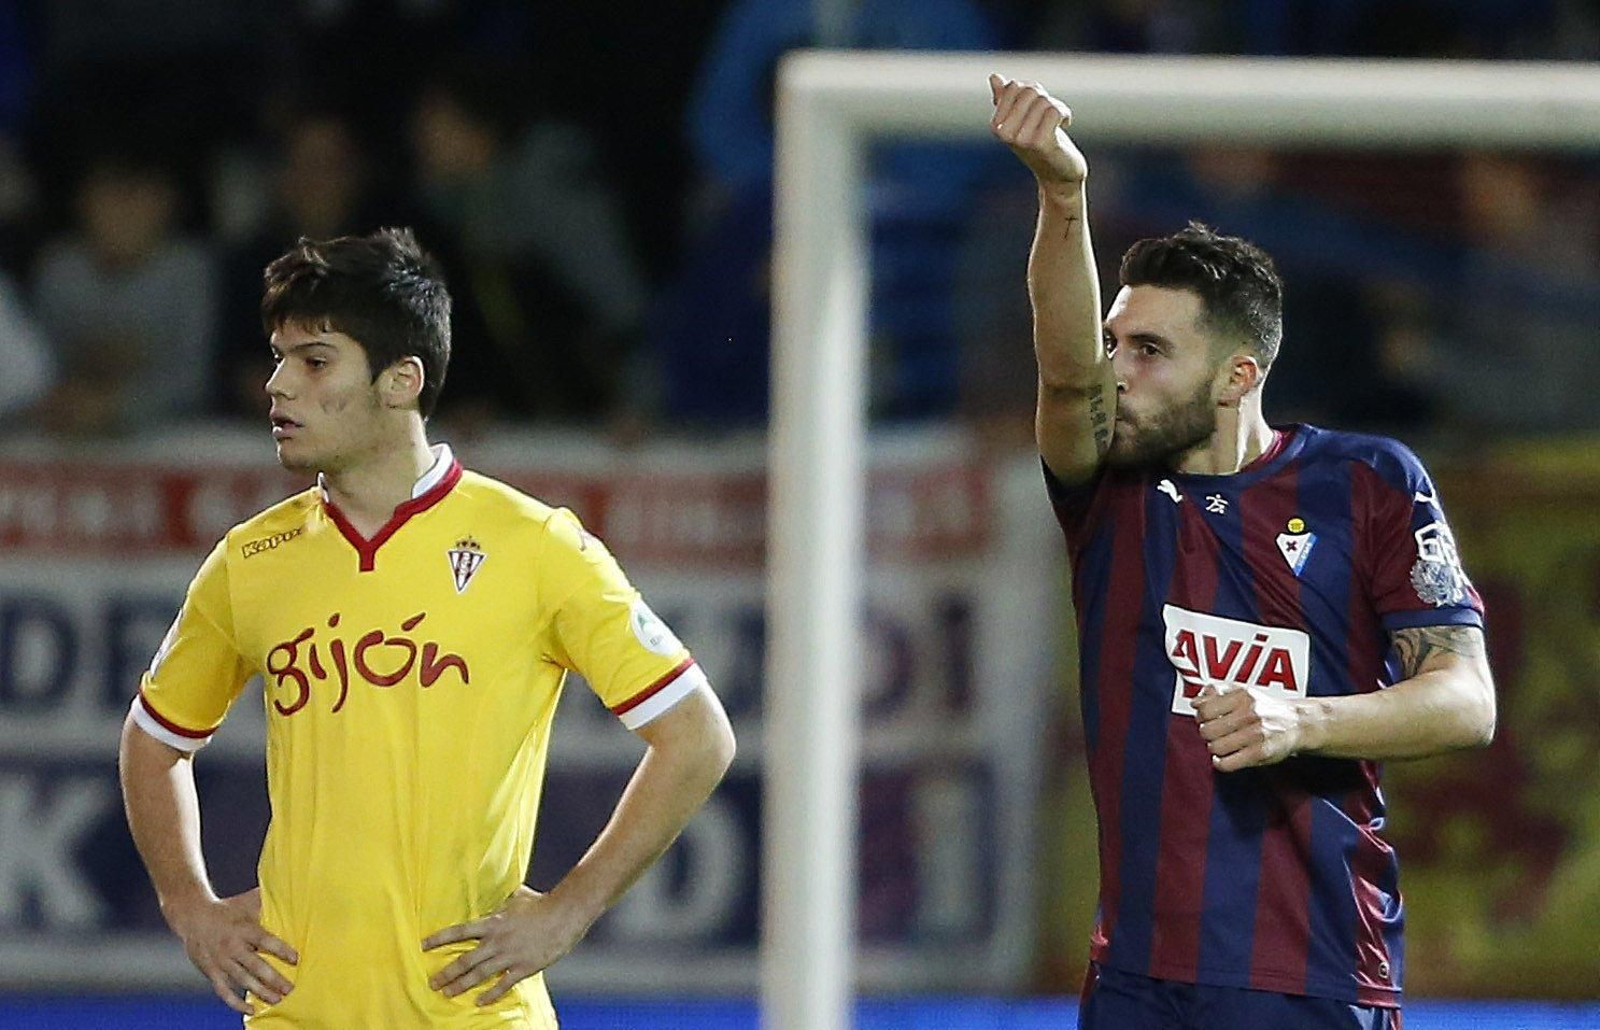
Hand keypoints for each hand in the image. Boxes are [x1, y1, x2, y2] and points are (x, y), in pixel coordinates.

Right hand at [166, 887, 297, 1014]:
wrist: (192, 916)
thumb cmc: (227, 908)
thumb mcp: (247, 902)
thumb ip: (267, 900)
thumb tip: (292, 887)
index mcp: (244, 929)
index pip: (265, 941)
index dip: (281, 950)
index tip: (296, 959)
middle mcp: (232, 946)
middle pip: (255, 966)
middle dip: (274, 979)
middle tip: (291, 989)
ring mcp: (220, 961)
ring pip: (242, 980)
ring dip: (260, 992)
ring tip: (278, 1000)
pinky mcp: (211, 972)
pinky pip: (224, 991)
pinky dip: (236, 1002)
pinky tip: (250, 1009)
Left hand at [424, 885, 593, 1005]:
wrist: (564, 914)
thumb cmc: (541, 903)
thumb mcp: (517, 896)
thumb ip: (502, 898)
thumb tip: (494, 888)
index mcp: (492, 922)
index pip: (459, 931)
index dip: (439, 939)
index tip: (423, 945)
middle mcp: (496, 941)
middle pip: (464, 960)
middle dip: (446, 973)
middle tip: (432, 983)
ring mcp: (509, 956)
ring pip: (478, 975)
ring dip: (460, 986)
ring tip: (447, 994)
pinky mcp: (523, 967)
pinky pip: (502, 985)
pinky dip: (490, 995)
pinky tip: (479, 1002)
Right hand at [989, 74, 1087, 184]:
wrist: (1058, 173)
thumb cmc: (1040, 143)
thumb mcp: (1022, 118)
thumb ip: (1007, 98)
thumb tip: (994, 77)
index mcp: (997, 126)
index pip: (1014, 86)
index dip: (1032, 90)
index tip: (1037, 107)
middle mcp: (1005, 133)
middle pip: (1029, 91)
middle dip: (1044, 98)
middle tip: (1048, 115)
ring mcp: (1022, 139)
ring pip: (1044, 101)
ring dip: (1056, 107)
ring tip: (1056, 122)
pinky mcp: (1041, 143)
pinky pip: (1054, 110)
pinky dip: (1065, 114)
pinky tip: (1065, 124)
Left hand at [1193, 684, 1306, 771]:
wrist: (1297, 723)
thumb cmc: (1265, 708)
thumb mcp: (1243, 692)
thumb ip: (1217, 692)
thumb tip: (1195, 702)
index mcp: (1242, 696)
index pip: (1205, 710)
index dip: (1201, 717)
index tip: (1206, 719)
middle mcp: (1249, 714)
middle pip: (1207, 730)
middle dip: (1206, 734)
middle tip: (1214, 733)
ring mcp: (1256, 734)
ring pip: (1215, 747)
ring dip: (1214, 748)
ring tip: (1221, 744)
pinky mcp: (1260, 753)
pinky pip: (1227, 764)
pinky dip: (1220, 763)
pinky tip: (1223, 758)